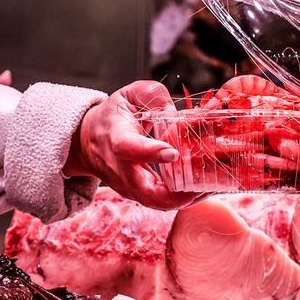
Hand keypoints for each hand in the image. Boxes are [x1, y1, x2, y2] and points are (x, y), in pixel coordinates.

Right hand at [65, 80, 204, 210]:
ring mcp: (128, 186)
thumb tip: (175, 111)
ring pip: (157, 203)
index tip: (173, 153)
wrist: (88, 141)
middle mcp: (120, 168)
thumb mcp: (130, 95)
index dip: (150, 152)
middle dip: (178, 194)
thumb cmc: (113, 116)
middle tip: (204, 184)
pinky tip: (203, 188)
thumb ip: (153, 96)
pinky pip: (162, 203)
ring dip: (186, 199)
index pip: (128, 148)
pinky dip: (183, 199)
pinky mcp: (137, 195)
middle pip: (146, 192)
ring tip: (210, 186)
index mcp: (115, 137)